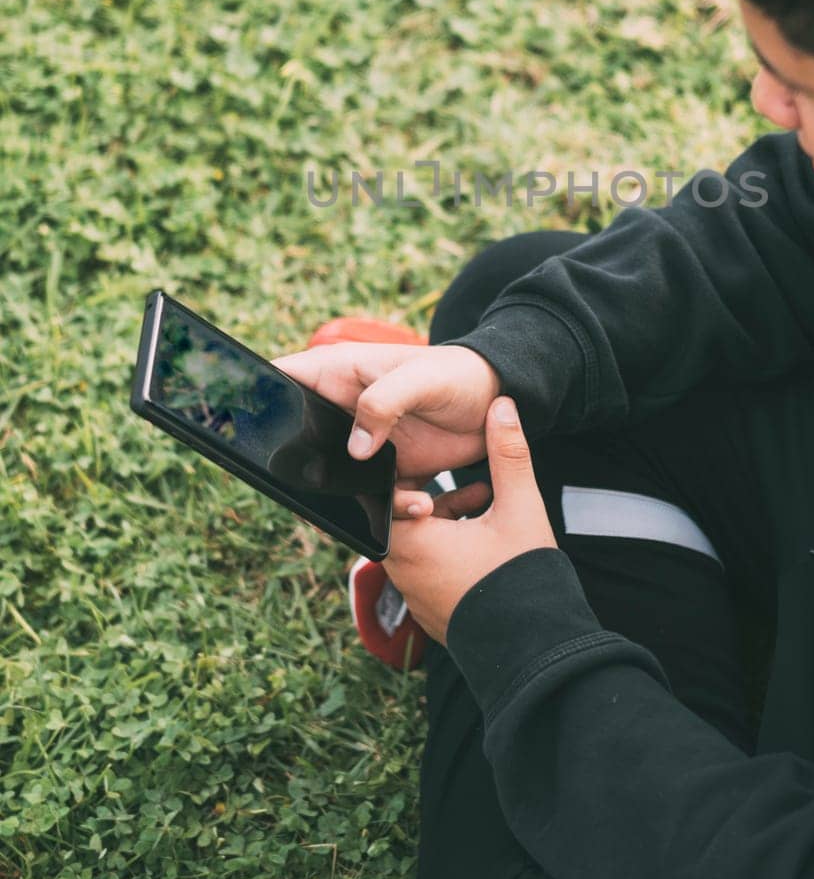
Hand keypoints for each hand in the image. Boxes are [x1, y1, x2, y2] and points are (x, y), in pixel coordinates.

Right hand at [271, 341, 501, 512]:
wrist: (499, 399)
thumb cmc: (459, 373)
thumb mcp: (423, 378)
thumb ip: (384, 403)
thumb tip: (353, 448)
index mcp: (342, 372)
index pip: (284, 379)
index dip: (259, 399)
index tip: (250, 430)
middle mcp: (344, 408)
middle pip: (299, 438)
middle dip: (300, 466)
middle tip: (313, 490)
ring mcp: (363, 441)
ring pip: (333, 476)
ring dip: (349, 495)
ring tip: (392, 499)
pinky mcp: (386, 468)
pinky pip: (371, 495)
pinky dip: (389, 506)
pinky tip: (418, 504)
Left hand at [380, 396, 556, 644]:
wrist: (536, 651)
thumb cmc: (522, 579)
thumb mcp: (519, 507)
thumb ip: (508, 453)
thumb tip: (503, 404)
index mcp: (413, 542)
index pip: (387, 490)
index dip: (408, 464)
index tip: (427, 446)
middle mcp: (403, 570)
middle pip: (402, 512)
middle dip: (430, 486)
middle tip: (456, 464)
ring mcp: (415, 593)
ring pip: (416, 537)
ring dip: (442, 514)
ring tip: (482, 495)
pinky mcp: (430, 608)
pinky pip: (426, 563)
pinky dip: (446, 541)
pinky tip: (484, 528)